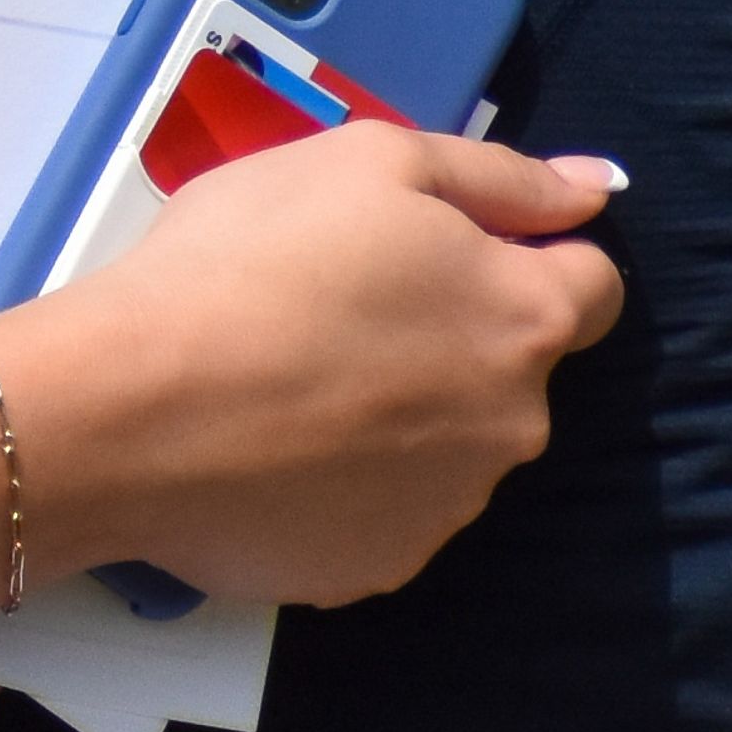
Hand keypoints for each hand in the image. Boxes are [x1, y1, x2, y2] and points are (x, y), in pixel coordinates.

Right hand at [0, 121, 622, 608]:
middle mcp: (513, 428)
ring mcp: (446, 512)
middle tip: (339, 303)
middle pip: (511, 371)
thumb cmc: (253, 258)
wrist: (134, 407)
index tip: (437, 248)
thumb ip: (501, 177)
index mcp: (524, 320)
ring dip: (401, 412)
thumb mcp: (372, 161)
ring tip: (291, 379)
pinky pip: (380, 511)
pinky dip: (344, 482)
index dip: (525, 254)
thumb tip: (598, 190)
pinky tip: (270, 449)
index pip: (592, 288)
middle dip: (453, 336)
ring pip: (446, 446)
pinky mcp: (375, 570)